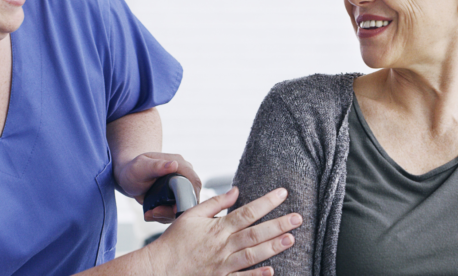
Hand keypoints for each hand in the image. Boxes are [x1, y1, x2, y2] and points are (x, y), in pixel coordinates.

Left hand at [115, 152, 200, 222]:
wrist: (130, 177)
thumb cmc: (134, 169)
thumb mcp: (141, 166)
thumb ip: (156, 166)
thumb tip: (174, 164)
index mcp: (180, 165)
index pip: (193, 182)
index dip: (187, 197)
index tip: (173, 208)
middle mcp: (184, 177)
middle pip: (190, 198)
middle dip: (173, 210)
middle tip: (155, 212)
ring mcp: (181, 189)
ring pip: (183, 208)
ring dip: (166, 215)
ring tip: (150, 213)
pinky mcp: (176, 200)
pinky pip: (175, 212)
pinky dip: (163, 216)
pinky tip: (150, 213)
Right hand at [143, 187, 300, 275]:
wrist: (159, 268)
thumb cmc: (174, 241)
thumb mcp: (191, 215)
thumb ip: (215, 203)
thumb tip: (235, 190)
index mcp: (217, 228)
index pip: (247, 212)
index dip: (266, 202)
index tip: (283, 193)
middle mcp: (222, 246)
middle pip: (255, 233)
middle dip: (278, 224)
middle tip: (298, 218)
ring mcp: (222, 265)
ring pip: (252, 255)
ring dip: (273, 247)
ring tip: (291, 239)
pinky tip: (271, 271)